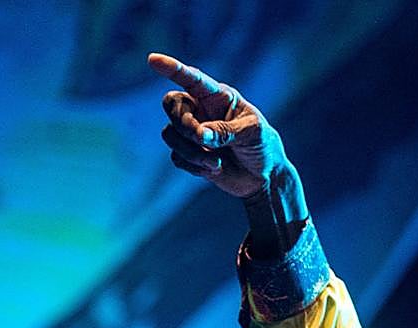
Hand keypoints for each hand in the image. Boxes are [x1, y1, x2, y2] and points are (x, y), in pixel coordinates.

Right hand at [148, 52, 290, 199]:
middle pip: (171, 105)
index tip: (153, 60)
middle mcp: (201, 110)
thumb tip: (199, 134)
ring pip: (170, 134)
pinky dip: (194, 166)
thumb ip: (225, 130)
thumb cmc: (262, 145)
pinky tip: (215, 169)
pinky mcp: (189, 154)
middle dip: (183, 123)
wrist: (264, 177)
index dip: (172, 69)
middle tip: (201, 138)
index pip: (192, 79)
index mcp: (218, 97)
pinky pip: (177, 157)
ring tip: (216, 163)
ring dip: (191, 151)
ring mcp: (193, 132)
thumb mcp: (252, 133)